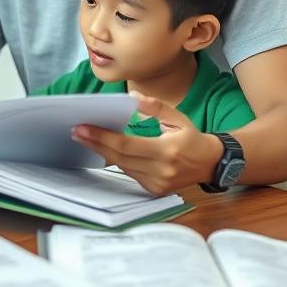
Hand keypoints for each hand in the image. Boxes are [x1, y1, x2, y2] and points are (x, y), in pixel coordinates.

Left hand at [71, 92, 221, 195]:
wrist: (210, 164)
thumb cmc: (191, 137)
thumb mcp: (177, 117)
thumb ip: (155, 107)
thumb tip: (132, 96)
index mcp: (167, 151)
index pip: (126, 145)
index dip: (102, 137)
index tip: (83, 128)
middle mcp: (161, 170)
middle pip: (119, 158)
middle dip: (95, 144)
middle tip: (77, 132)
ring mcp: (157, 184)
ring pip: (123, 167)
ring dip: (103, 152)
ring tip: (86, 138)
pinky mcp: (154, 190)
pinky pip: (130, 174)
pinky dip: (118, 162)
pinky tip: (106, 150)